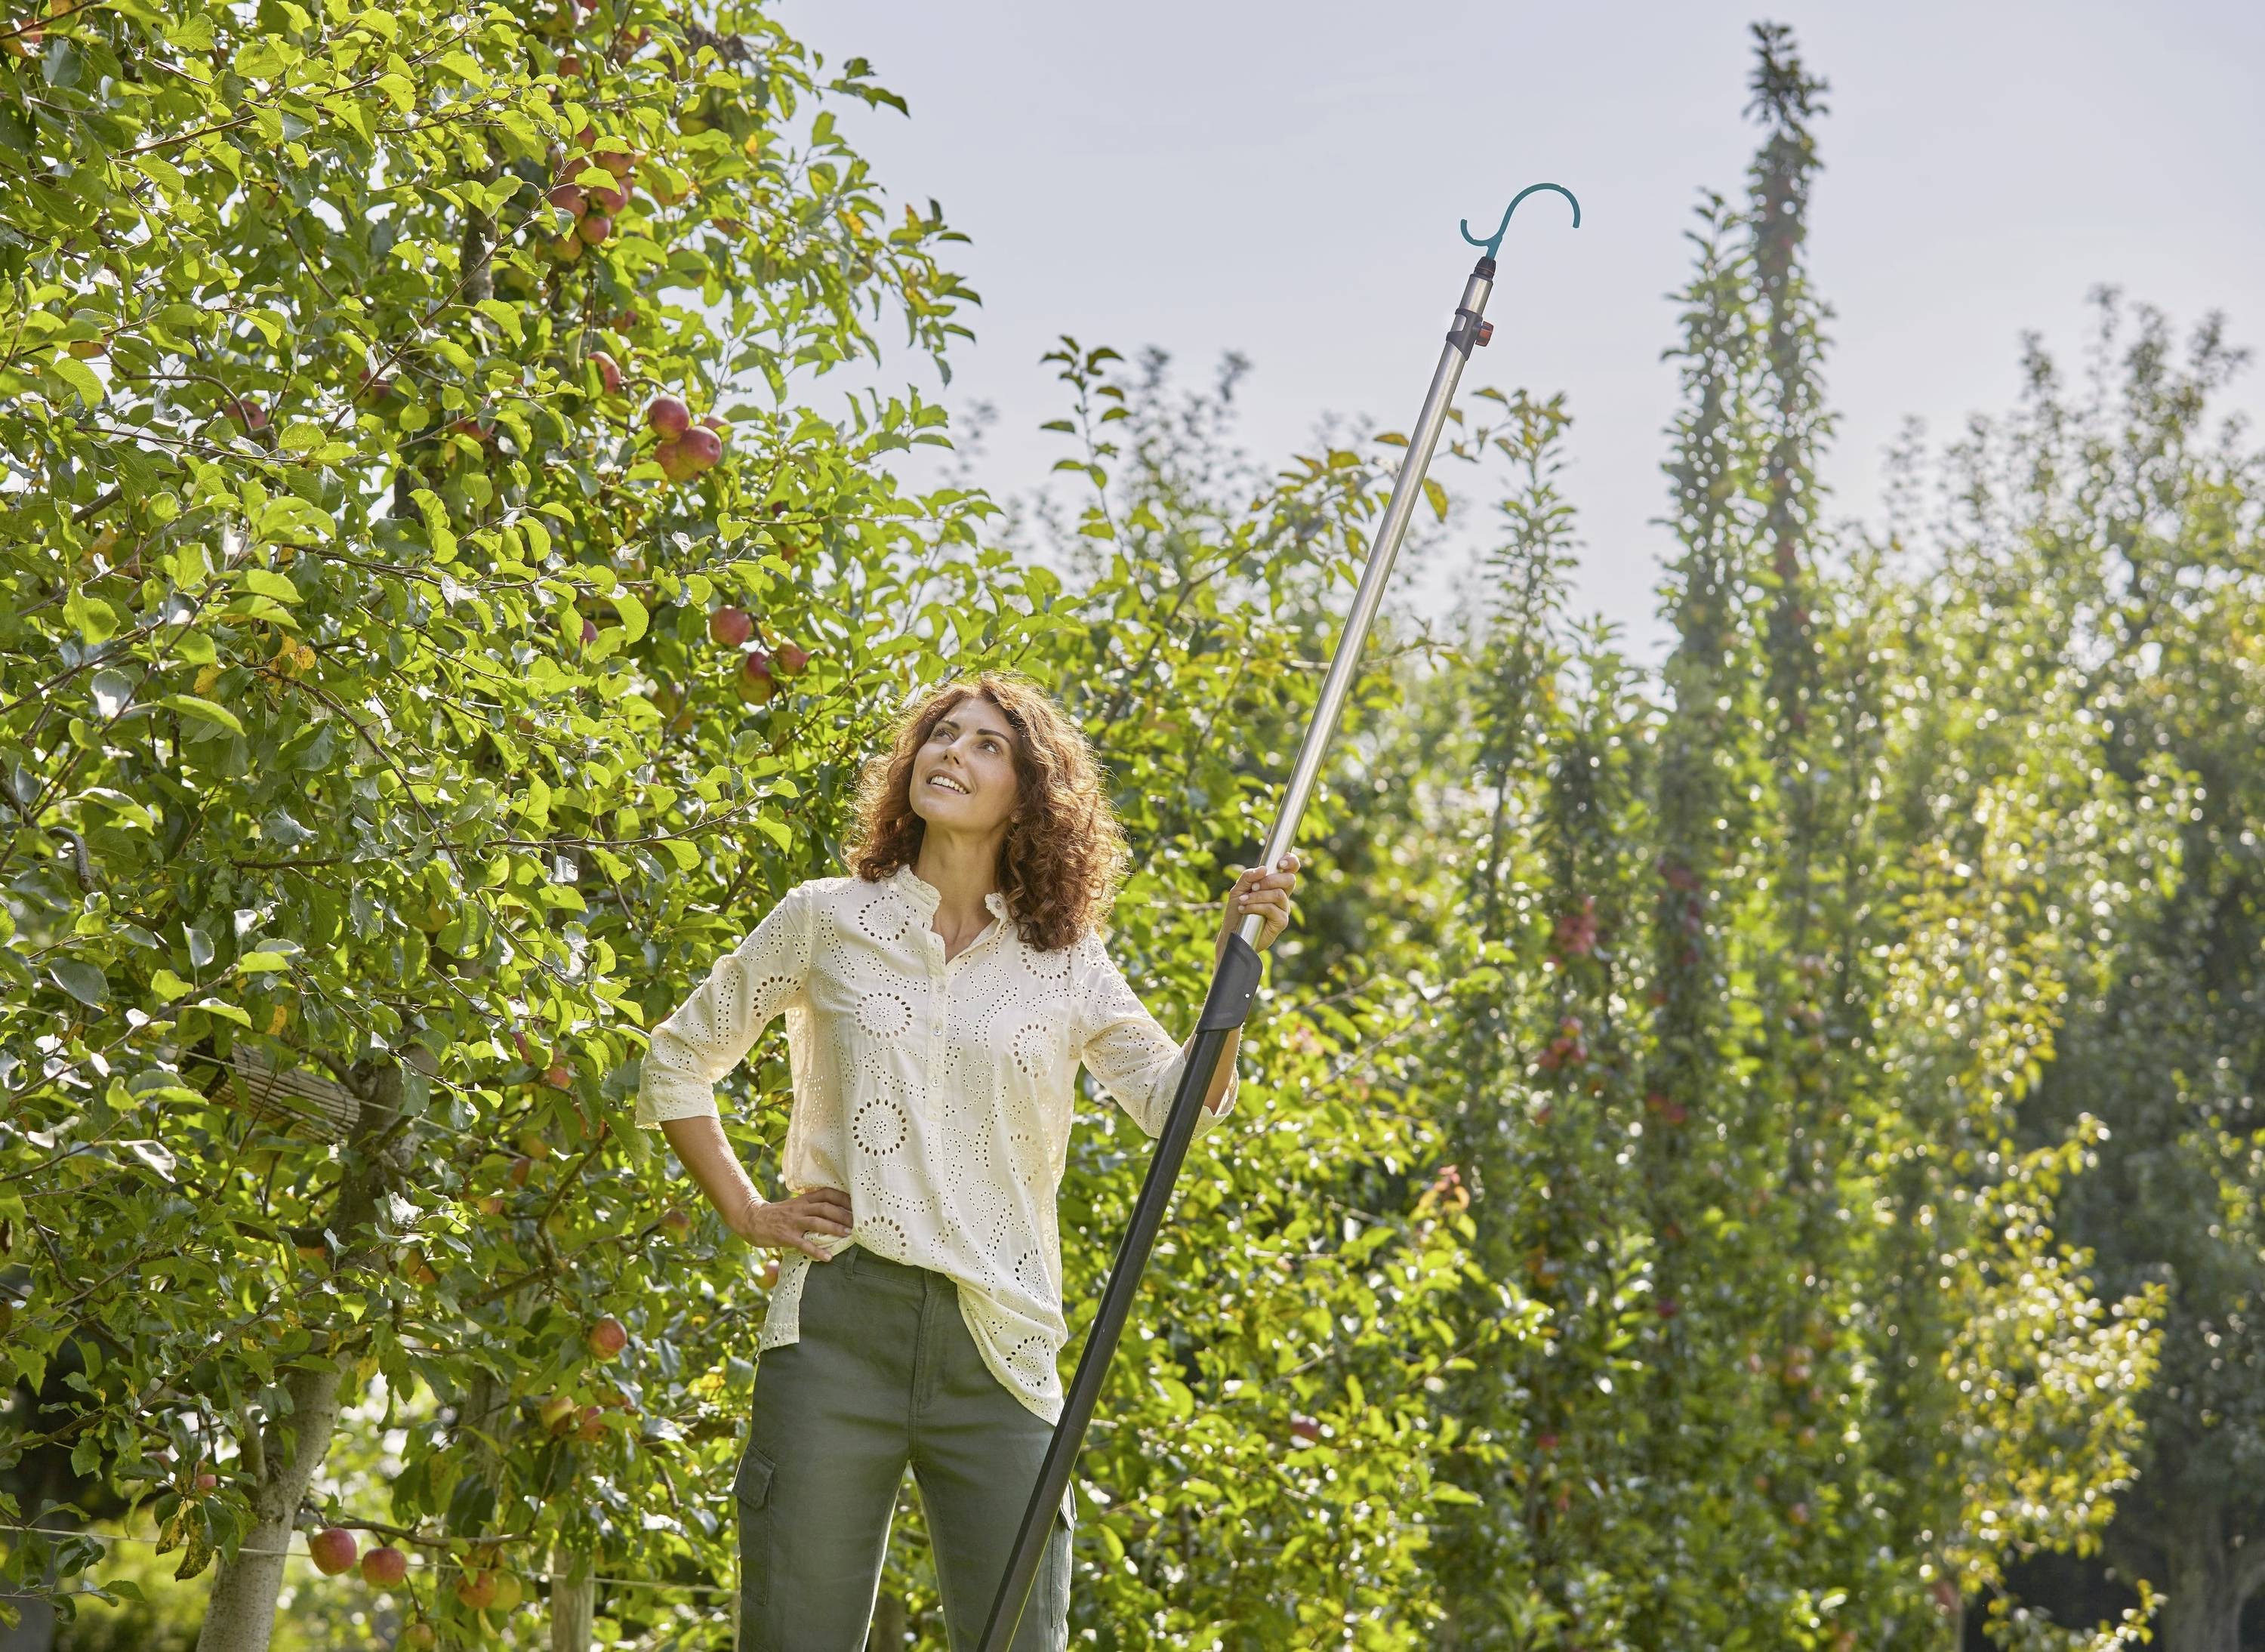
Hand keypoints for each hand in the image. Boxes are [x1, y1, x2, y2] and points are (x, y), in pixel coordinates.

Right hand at [730, 1186, 852, 1261]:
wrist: (752, 1219)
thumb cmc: (778, 1214)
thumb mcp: (796, 1205)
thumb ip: (812, 1206)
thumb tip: (836, 1210)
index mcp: (804, 1200)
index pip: (827, 1194)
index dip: (843, 1198)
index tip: (858, 1204)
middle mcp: (800, 1208)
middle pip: (825, 1207)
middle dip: (843, 1214)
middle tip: (858, 1222)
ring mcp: (792, 1222)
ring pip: (816, 1222)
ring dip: (833, 1228)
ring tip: (848, 1235)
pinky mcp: (785, 1236)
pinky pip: (803, 1244)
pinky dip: (816, 1251)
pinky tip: (827, 1257)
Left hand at [1217, 852, 1299, 957]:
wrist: (1231, 933)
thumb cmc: (1236, 910)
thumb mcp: (1238, 889)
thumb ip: (1248, 877)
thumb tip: (1263, 869)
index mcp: (1275, 885)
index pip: (1291, 869)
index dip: (1291, 862)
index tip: (1280, 862)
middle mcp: (1282, 896)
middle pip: (1289, 880)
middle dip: (1270, 880)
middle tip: (1253, 887)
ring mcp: (1283, 909)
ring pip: (1278, 895)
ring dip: (1258, 896)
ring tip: (1243, 900)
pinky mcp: (1281, 922)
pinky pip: (1272, 909)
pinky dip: (1256, 907)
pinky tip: (1244, 909)